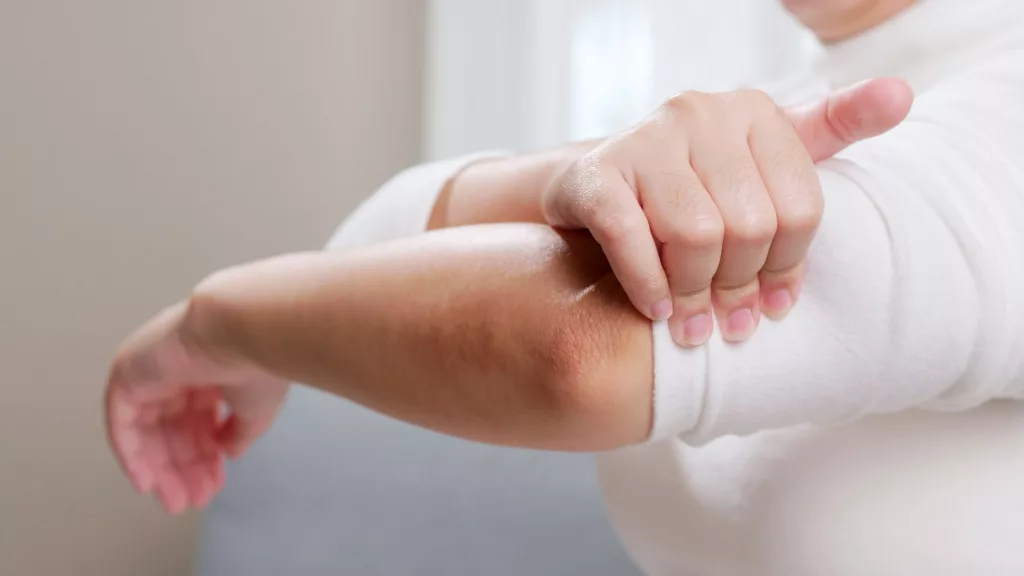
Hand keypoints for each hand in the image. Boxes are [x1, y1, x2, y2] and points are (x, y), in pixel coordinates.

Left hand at [105, 300, 288, 513]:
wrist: (243, 330)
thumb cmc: (258, 360)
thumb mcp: (255, 410)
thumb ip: (238, 433)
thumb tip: (228, 451)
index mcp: (210, 370)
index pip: (200, 421)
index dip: (207, 456)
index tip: (213, 484)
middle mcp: (178, 369)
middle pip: (173, 430)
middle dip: (185, 468)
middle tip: (194, 499)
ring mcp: (150, 371)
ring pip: (148, 431)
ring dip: (161, 468)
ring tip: (177, 499)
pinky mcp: (128, 373)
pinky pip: (122, 423)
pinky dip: (131, 454)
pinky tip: (147, 482)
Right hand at [543, 78, 912, 345]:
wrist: (595, 187)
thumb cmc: (693, 184)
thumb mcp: (762, 156)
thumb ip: (830, 129)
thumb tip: (901, 95)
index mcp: (754, 112)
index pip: (799, 208)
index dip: (787, 269)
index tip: (772, 306)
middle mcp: (700, 113)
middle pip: (749, 226)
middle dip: (738, 287)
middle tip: (728, 324)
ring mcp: (644, 139)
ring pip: (695, 235)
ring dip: (694, 294)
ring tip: (691, 327)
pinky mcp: (595, 173)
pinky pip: (632, 238)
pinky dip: (649, 285)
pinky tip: (657, 309)